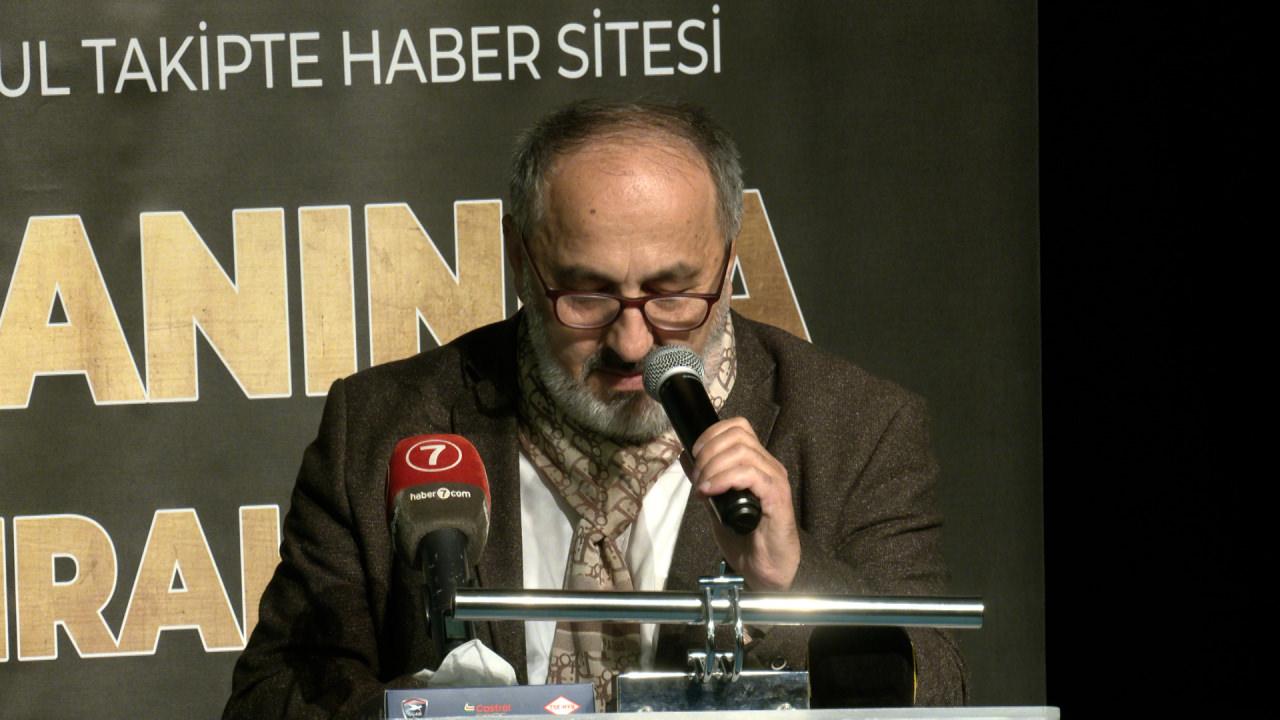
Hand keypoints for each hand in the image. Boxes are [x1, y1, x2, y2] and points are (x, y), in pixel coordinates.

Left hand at [690, 417, 799, 589]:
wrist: (767, 570)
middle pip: (738, 435)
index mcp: (757, 464)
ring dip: (713, 467)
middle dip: (708, 451)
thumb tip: (685, 456)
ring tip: (703, 487)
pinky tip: (711, 491)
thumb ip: (706, 480)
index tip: (695, 455)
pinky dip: (725, 479)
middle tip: (698, 477)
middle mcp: (769, 466)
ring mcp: (775, 480)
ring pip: (742, 452)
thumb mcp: (717, 505)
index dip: (711, 434)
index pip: (738, 427)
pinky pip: (750, 474)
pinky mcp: (777, 497)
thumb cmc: (747, 540)